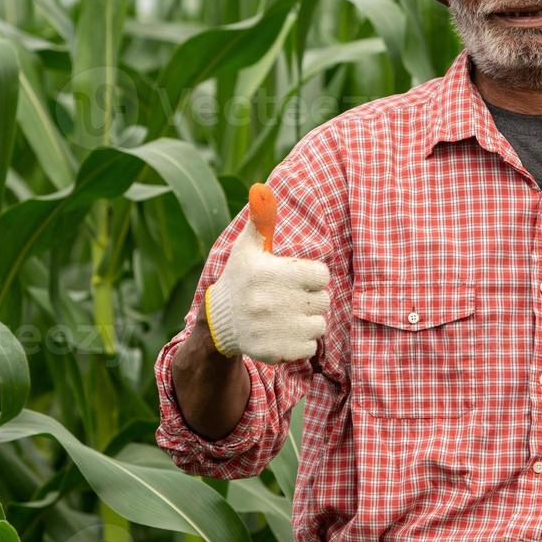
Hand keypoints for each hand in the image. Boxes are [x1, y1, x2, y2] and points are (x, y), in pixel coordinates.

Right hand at [203, 184, 330, 363]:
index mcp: (270, 273)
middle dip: (311, 299)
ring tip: (288, 316)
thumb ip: (260, 220)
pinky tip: (284, 333)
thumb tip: (262, 189)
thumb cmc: (240, 279)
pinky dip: (302, 343)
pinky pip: (310, 347)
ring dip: (308, 321)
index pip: (321, 275)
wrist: (217, 324)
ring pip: (319, 325)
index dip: (312, 277)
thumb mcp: (247, 248)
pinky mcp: (275, 352)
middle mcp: (271, 301)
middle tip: (291, 298)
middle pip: (323, 301)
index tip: (298, 279)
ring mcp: (273, 329)